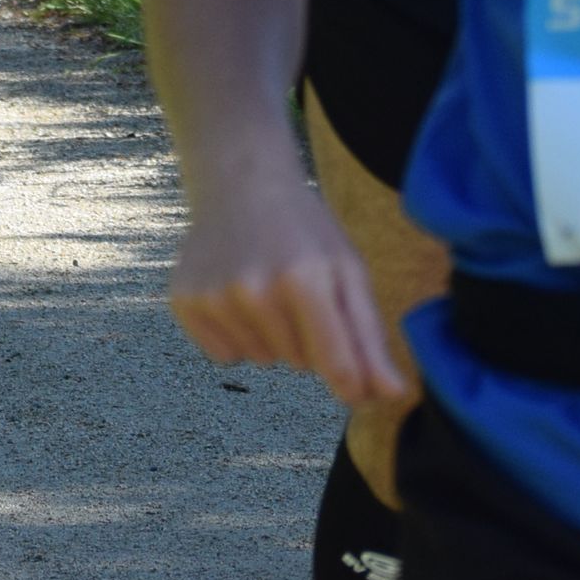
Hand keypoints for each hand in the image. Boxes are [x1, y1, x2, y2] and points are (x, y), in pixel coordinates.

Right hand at [165, 173, 409, 409]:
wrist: (239, 185)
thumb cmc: (304, 230)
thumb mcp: (348, 270)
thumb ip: (370, 336)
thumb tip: (394, 394)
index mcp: (304, 279)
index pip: (335, 363)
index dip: (352, 383)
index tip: (357, 388)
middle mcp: (255, 291)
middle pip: (300, 364)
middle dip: (307, 339)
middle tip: (297, 293)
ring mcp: (215, 297)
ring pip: (262, 360)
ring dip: (270, 336)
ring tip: (266, 289)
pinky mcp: (185, 301)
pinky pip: (224, 355)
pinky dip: (236, 336)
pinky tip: (237, 297)